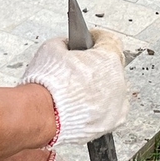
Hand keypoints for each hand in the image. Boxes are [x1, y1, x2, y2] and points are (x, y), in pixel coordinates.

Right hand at [18, 29, 129, 144]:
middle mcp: (118, 80)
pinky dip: (100, 108)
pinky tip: (84, 106)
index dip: (96, 38)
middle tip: (77, 68)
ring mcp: (117, 103)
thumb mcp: (51, 48)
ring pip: (112, 90)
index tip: (89, 40)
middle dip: (96, 65)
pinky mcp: (112, 122)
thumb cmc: (47, 85)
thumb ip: (67, 43)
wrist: (41, 114)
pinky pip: (111, 110)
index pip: (109, 40)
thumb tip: (68, 46)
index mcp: (107, 58)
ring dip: (99, 88)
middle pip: (112, 66)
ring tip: (78, 91)